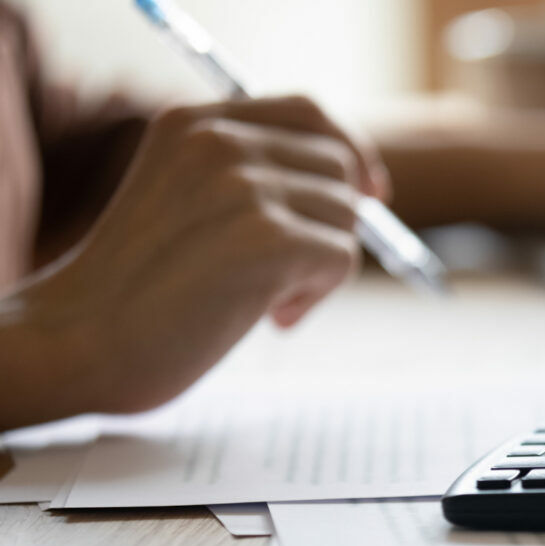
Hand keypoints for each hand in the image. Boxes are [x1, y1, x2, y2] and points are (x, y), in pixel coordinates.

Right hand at [1, 96, 389, 422]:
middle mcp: (218, 141)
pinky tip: (270, 318)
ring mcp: (243, 187)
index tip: (371, 191)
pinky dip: (316, 296)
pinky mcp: (266, 239)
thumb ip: (251, 179)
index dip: (349, 150)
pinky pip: (341, 258)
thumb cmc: (138, 290)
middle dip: (330, 225)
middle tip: (283, 278)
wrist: (80, 343)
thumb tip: (361, 187)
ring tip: (263, 300)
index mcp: (194, 124)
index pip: (307, 112)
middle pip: (338, 167)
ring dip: (318, 267)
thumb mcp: (186, 202)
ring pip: (346, 216)